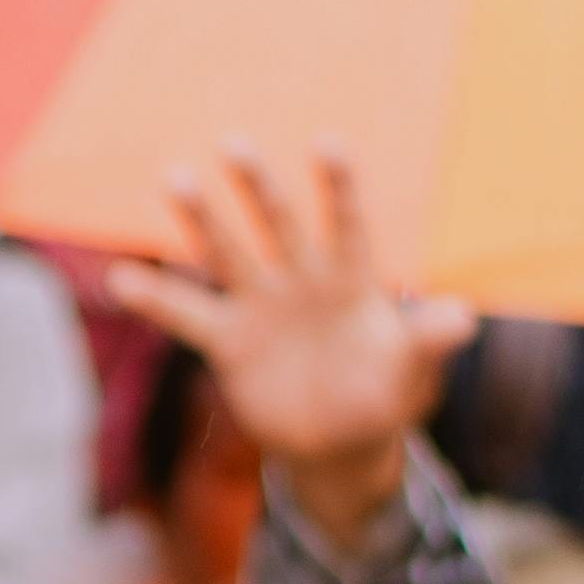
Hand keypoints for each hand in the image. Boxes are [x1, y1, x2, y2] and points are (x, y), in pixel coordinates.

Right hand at [107, 145, 468, 559]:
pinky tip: (120, 278)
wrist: (339, 440)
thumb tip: (463, 317)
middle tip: (234, 143)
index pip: (347, 225)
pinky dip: (154, 299)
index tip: (328, 145)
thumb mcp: (414, 373)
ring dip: (201, 218)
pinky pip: (187, 316)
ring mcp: (261, 307)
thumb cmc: (385, 396)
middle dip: (257, 186)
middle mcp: (302, 281)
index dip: (339, 188)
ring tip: (174, 177)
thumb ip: (430, 341)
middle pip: (278, 225)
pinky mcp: (228, 340)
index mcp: (352, 281)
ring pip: (227, 254)